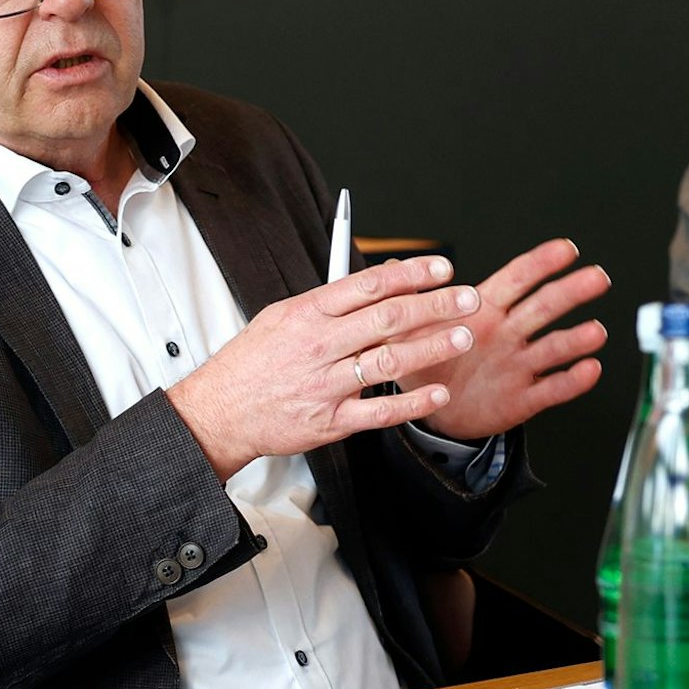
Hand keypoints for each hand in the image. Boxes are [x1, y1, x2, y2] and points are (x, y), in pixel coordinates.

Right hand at [166, 255, 478, 478]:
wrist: (218, 412)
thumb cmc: (251, 363)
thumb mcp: (281, 317)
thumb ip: (327, 302)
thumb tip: (375, 284)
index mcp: (309, 312)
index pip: (369, 285)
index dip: (411, 273)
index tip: (442, 268)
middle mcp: (320, 344)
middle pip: (388, 317)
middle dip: (435, 305)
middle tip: (469, 299)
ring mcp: (326, 383)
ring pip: (388, 360)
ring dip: (432, 347)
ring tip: (464, 337)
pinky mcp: (330, 420)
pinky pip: (379, 411)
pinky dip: (412, 403)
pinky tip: (438, 394)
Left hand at [404, 238, 610, 440]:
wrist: (434, 413)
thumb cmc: (427, 363)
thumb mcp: (408, 331)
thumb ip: (407, 300)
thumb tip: (394, 264)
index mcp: (483, 311)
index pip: (516, 279)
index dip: (541, 263)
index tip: (566, 249)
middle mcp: (507, 334)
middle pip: (543, 307)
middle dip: (571, 291)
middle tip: (596, 277)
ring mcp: (518, 365)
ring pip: (552, 347)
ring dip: (576, 339)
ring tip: (595, 331)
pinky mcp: (523, 398)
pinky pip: (550, 388)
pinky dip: (571, 380)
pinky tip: (589, 369)